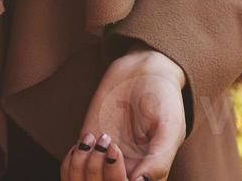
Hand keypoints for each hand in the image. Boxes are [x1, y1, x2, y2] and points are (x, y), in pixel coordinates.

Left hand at [70, 49, 186, 180]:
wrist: (143, 70)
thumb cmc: (163, 99)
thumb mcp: (169, 128)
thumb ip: (159, 161)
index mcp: (149, 173)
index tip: (119, 152)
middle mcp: (126, 170)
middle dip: (103, 175)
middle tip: (111, 143)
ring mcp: (105, 159)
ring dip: (85, 168)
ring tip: (97, 139)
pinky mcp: (89, 144)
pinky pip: (72, 169)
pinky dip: (72, 160)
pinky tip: (86, 138)